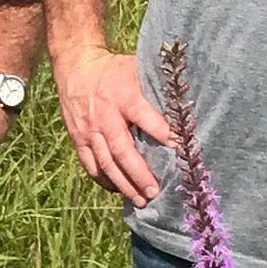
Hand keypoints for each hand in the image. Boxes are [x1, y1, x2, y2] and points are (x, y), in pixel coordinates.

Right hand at [52, 46, 173, 208]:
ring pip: (106, 162)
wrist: (76, 67)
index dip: (162, 132)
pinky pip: (90, 164)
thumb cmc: (116, 70)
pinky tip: (119, 190)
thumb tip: (190, 97)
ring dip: (124, 184)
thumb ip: (157, 85)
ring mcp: (89, 129)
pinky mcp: (78, 138)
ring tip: (141, 200)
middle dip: (140, 174)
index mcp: (124, 95)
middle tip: (156, 192)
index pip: (145, 117)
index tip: (180, 148)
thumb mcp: (136, 68)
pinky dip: (105, 180)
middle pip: (122, 150)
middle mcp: (105, 115)